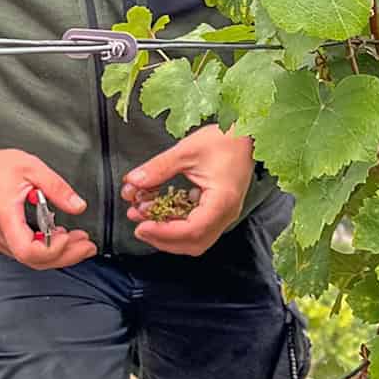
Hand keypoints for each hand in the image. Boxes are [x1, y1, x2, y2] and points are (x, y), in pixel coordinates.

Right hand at [0, 135, 95, 269]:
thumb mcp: (32, 168)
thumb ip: (57, 188)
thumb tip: (78, 206)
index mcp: (4, 216)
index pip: (27, 250)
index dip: (52, 250)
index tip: (69, 236)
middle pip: (33, 260)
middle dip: (65, 255)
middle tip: (87, 245)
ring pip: (30, 260)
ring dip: (57, 254)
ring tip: (78, 241)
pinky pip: (24, 252)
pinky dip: (44, 249)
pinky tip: (59, 238)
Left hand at [122, 122, 254, 255]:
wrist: (245, 135)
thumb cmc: (224, 140)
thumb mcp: (186, 151)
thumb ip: (158, 168)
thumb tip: (133, 182)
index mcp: (222, 201)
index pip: (192, 230)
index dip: (164, 232)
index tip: (142, 227)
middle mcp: (226, 213)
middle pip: (194, 242)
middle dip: (163, 238)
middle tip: (139, 227)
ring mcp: (223, 214)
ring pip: (195, 238)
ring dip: (167, 232)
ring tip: (144, 217)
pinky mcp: (218, 209)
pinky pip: (197, 226)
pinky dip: (175, 223)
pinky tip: (158, 210)